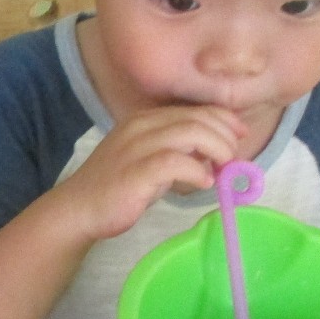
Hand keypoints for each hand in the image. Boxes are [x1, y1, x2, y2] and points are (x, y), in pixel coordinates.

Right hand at [57, 105, 246, 242]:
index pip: (193, 109)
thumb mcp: (151, 160)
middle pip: (196, 118)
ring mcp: (136, 147)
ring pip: (190, 133)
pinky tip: (204, 183)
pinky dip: (196, 171)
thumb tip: (215, 153)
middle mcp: (141, 126)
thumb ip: (179, 151)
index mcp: (145, 120)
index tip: (239, 135)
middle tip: (233, 158)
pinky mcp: (135, 171)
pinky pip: (175, 162)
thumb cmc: (118, 186)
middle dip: (224, 136)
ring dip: (216, 149)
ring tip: (223, 169)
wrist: (79, 208)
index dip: (223, 119)